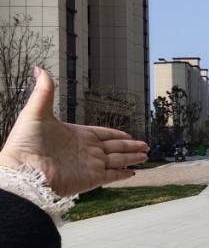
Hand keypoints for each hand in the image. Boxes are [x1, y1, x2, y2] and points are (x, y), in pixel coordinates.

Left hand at [0, 68, 148, 195]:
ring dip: (132, 158)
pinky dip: (123, 174)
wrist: (22, 172)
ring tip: (145, 156)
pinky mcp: (91, 179)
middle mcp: (85, 151)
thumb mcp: (36, 112)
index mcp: (76, 135)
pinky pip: (112, 175)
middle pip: (114, 147)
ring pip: (117, 160)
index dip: (116, 134)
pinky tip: (133, 172)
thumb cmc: (24, 143)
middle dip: (130, 146)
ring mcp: (89, 166)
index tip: (128, 135)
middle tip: (144, 146)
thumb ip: (44, 91)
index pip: (102, 134)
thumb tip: (39, 68)